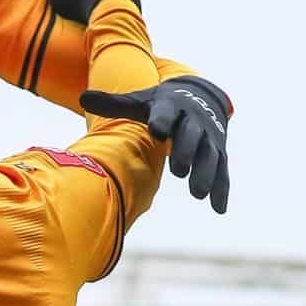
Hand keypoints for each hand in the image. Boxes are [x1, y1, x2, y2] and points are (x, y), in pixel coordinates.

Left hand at [80, 74, 233, 213]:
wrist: (199, 97)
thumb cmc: (161, 106)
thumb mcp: (140, 101)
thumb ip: (114, 104)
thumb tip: (82, 98)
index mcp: (171, 107)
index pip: (166, 113)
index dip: (162, 120)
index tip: (156, 130)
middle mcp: (193, 121)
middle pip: (192, 136)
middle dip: (187, 151)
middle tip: (178, 170)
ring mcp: (209, 138)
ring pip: (210, 156)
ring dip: (205, 173)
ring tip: (197, 193)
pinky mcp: (219, 153)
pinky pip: (222, 172)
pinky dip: (222, 190)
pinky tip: (218, 209)